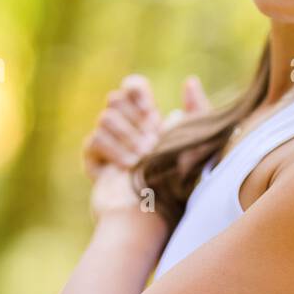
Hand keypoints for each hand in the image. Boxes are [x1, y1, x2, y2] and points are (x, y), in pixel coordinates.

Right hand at [86, 73, 211, 225]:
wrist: (153, 211)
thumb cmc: (179, 181)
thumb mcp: (197, 143)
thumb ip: (198, 111)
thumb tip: (190, 82)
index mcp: (148, 119)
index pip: (132, 87)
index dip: (136, 92)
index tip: (148, 112)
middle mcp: (126, 128)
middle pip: (115, 99)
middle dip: (134, 123)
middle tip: (149, 147)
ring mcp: (108, 144)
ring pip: (105, 118)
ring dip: (127, 140)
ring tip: (140, 162)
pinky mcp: (94, 161)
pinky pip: (94, 139)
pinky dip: (112, 152)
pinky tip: (125, 169)